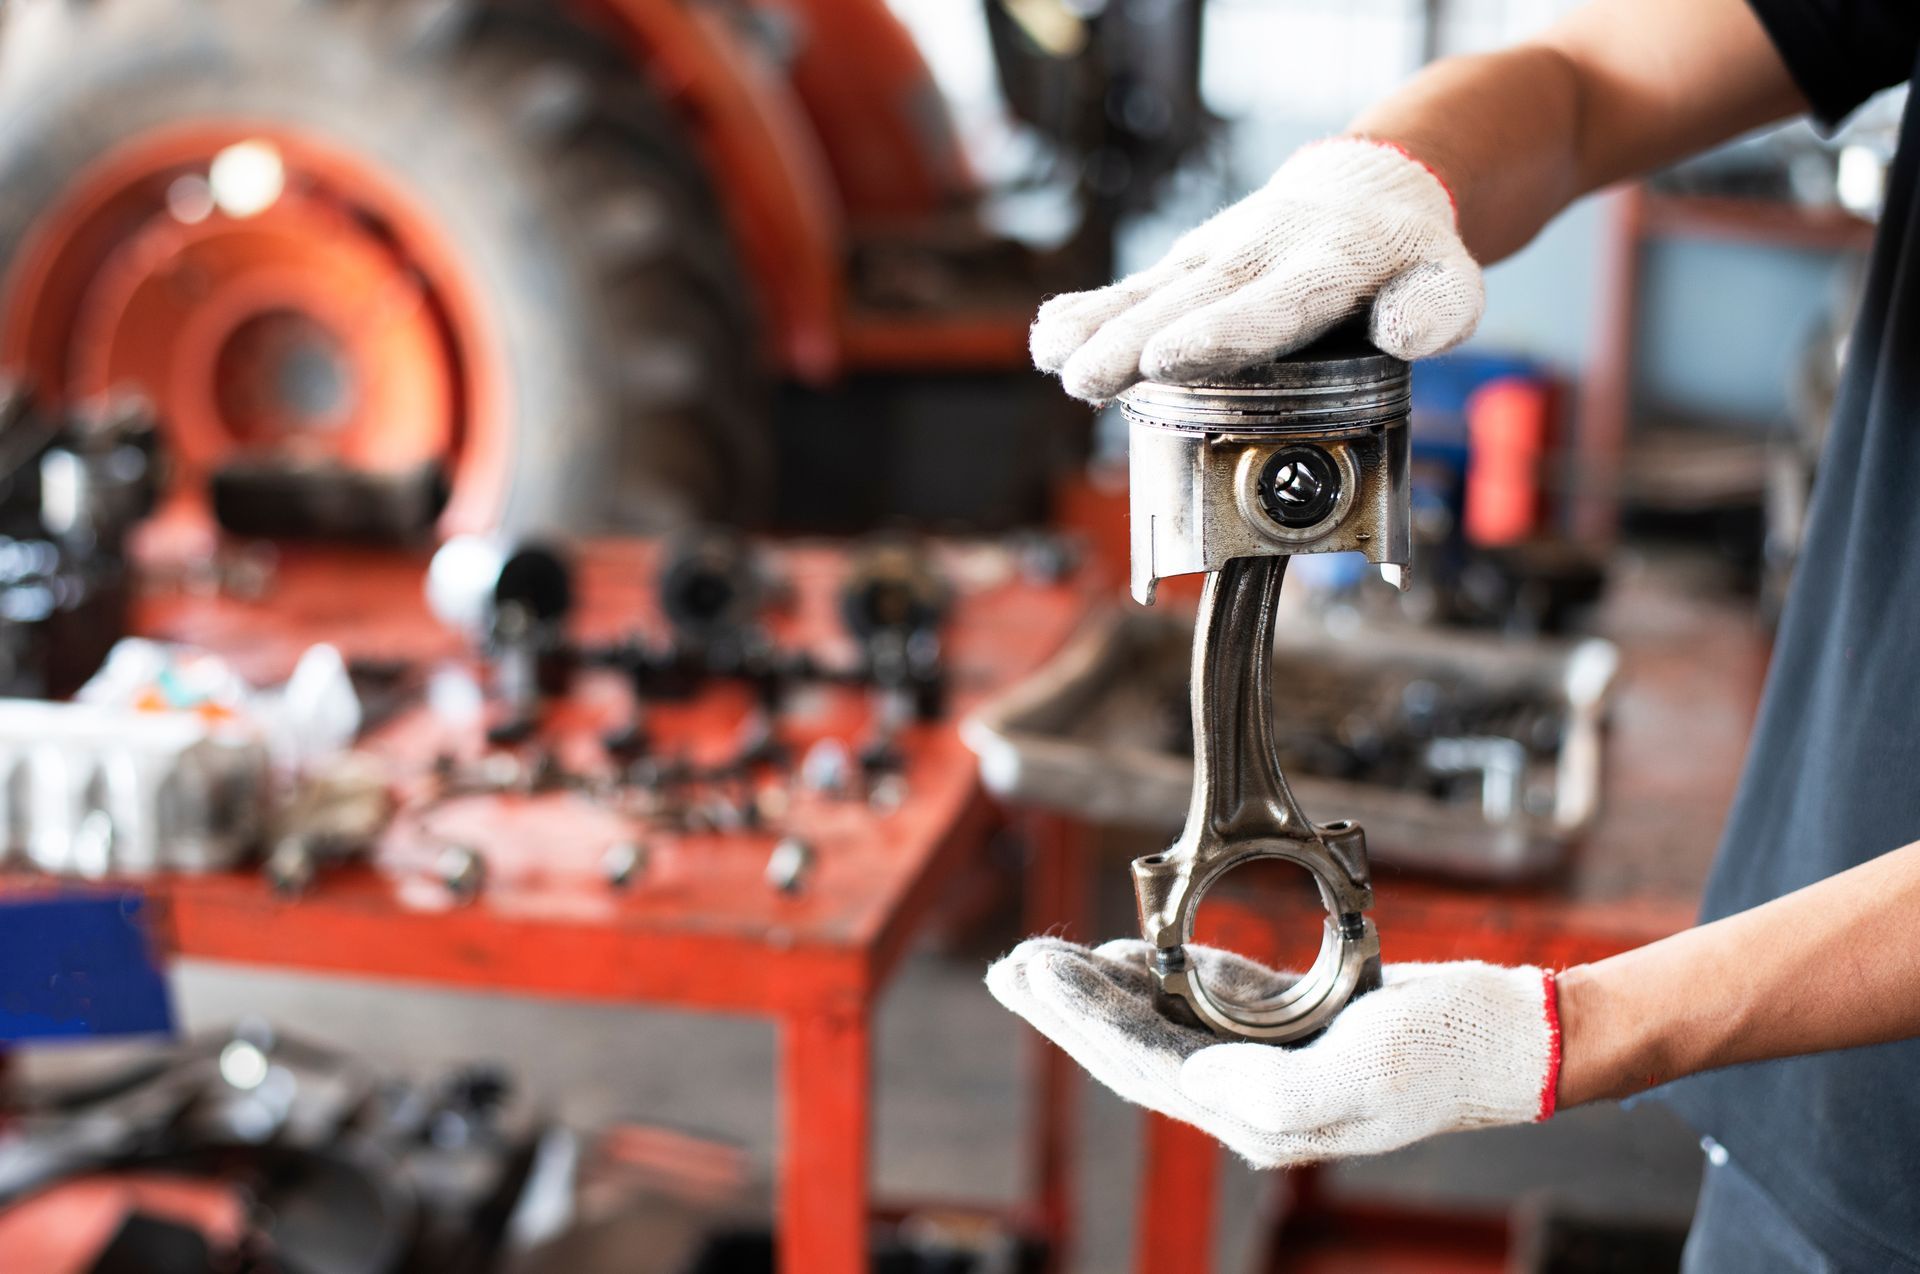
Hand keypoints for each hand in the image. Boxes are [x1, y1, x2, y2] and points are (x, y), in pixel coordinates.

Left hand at [987, 937, 1558, 1168]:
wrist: (1513, 1035)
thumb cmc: (1450, 1054)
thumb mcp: (1368, 1072)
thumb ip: (1277, 1091)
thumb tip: (1196, 1083)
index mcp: (1260, 1116)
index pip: (1144, 1066)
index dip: (1083, 1020)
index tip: (1034, 973)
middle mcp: (1252, 1094)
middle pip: (1135, 1046)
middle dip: (1070, 1008)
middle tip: (1011, 968)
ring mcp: (1268, 1058)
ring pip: (1162, 1020)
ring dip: (1104, 988)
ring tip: (1046, 960)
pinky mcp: (1289, 1023)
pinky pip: (1207, 997)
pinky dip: (1163, 973)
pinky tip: (1125, 953)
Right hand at [1031, 138, 1482, 402]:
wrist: (1367, 187)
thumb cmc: (1406, 254)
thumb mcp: (1451, 279)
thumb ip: (1439, 309)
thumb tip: (1404, 334)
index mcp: (1328, 266)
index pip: (1272, 304)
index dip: (1220, 334)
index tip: (1169, 359)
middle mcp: (1263, 254)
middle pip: (1194, 302)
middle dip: (1136, 341)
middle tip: (1091, 376)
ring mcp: (1220, 255)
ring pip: (1155, 292)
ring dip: (1100, 327)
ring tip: (1055, 359)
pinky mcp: (1191, 262)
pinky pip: (1137, 286)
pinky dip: (1091, 308)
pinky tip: (1047, 336)